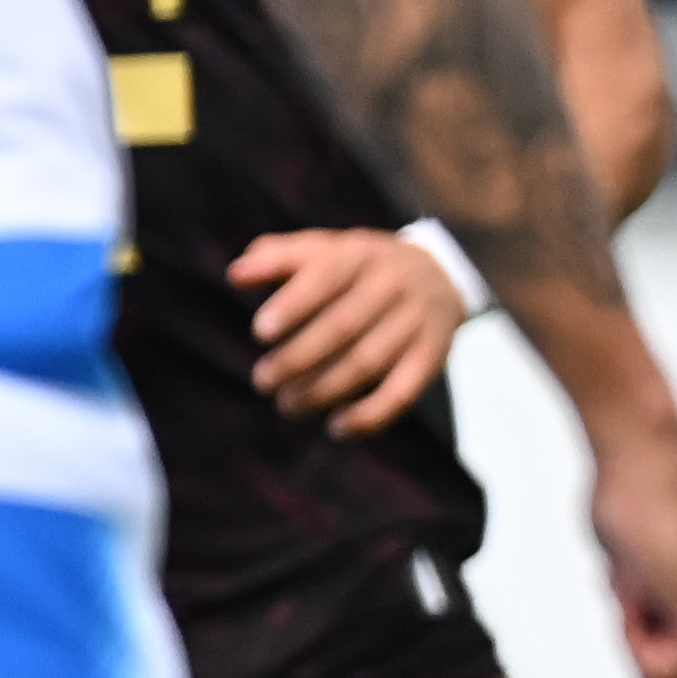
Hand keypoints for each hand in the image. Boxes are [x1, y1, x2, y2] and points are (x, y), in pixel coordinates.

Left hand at [232, 226, 471, 437]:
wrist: (441, 274)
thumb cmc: (360, 267)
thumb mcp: (325, 249)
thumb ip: (278, 257)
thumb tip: (236, 274)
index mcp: (361, 255)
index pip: (326, 278)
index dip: (293, 305)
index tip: (260, 333)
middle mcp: (393, 286)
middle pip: (343, 327)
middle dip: (297, 359)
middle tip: (263, 381)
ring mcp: (416, 322)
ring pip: (367, 363)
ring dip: (322, 390)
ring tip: (287, 405)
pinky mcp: (432, 356)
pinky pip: (402, 392)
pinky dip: (369, 416)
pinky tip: (336, 428)